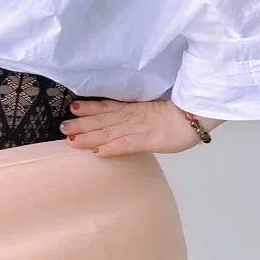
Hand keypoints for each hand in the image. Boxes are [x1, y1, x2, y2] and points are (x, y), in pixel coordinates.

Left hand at [60, 97, 220, 155]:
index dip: (90, 108)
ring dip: (89, 136)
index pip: (108, 107)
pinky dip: (112, 149)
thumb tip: (123, 121)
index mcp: (135, 108)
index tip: (72, 108)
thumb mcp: (155, 110)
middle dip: (81, 124)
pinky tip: (98, 153)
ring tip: (71, 139)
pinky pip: (127, 145)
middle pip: (102, 120)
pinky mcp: (147, 140)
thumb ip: (139, 115)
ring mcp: (138, 128)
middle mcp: (132, 116)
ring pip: (109, 132)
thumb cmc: (180, 114)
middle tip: (62, 127)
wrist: (197, 115)